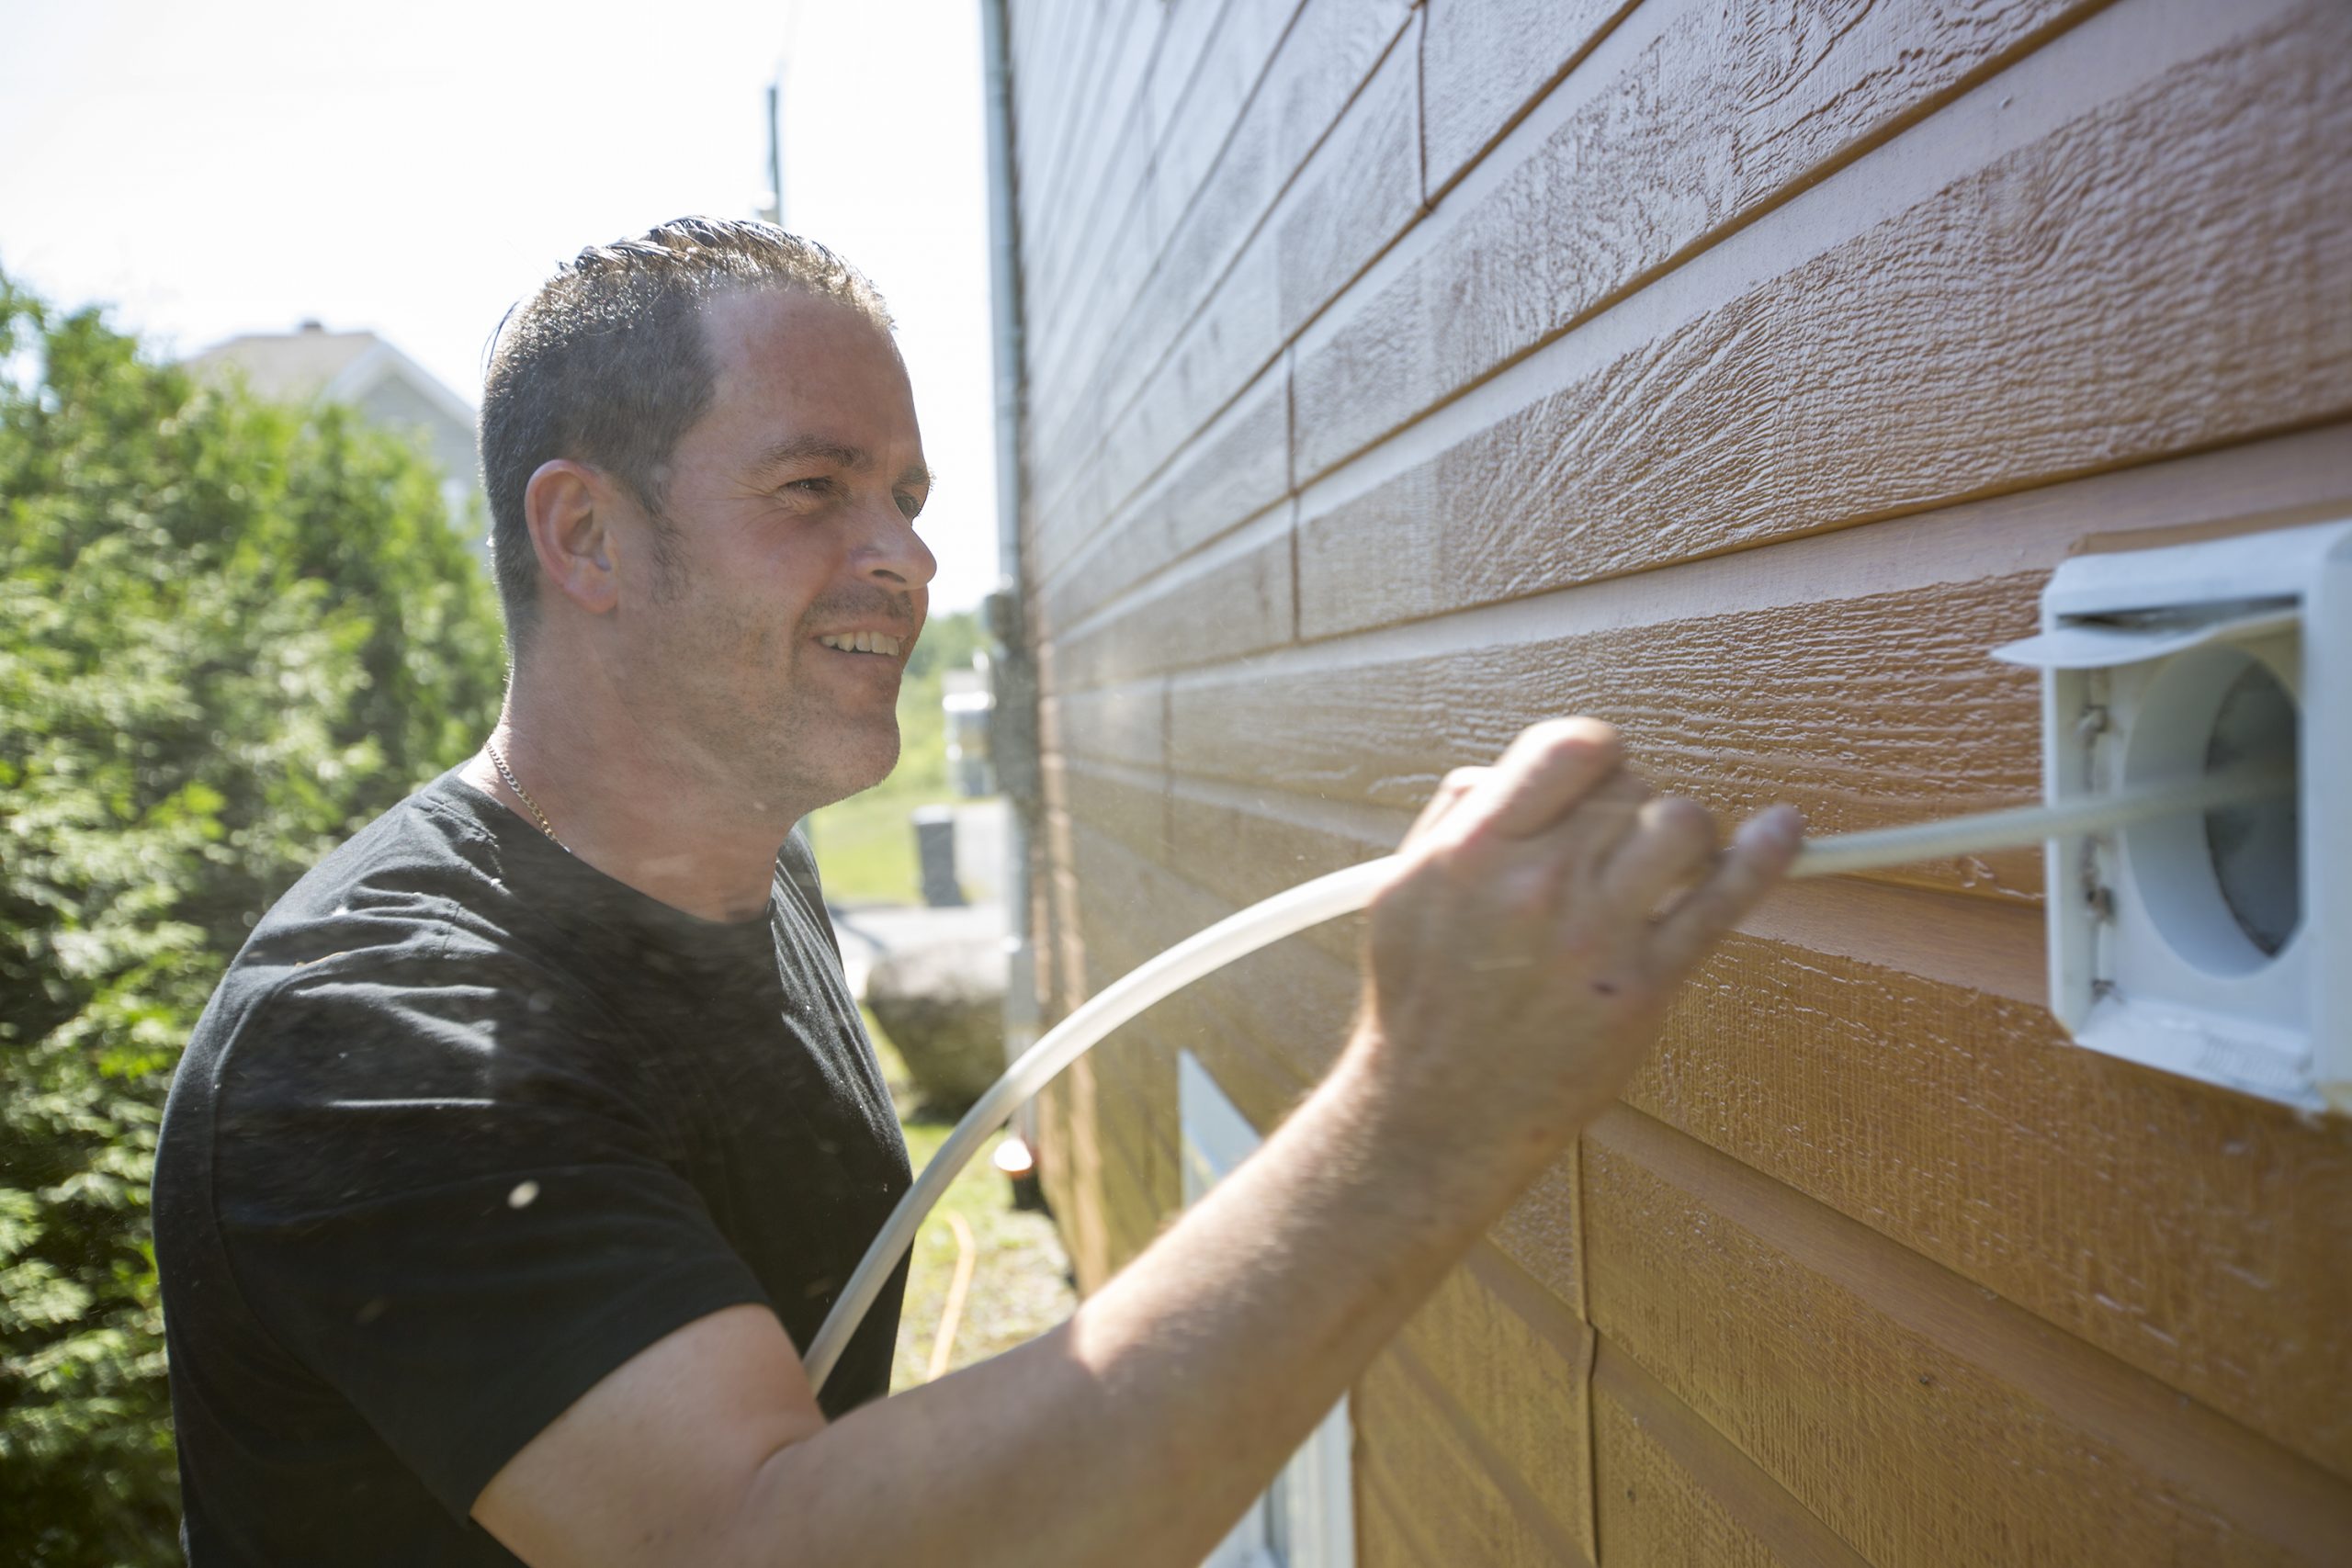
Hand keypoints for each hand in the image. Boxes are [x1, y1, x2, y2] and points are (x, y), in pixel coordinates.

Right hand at [1352, 719, 1799, 1178]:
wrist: (1439, 1114)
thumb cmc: (1424, 1002)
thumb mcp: (1401, 892)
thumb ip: (1454, 819)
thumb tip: (1507, 770)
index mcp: (1472, 850)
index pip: (1570, 747)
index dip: (1596, 752)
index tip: (1599, 777)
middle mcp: (1537, 884)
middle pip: (1631, 787)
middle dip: (1630, 806)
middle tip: (1611, 851)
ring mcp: (1595, 935)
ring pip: (1682, 826)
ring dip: (1681, 836)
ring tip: (1659, 869)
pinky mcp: (1643, 986)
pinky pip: (1722, 901)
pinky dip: (1764, 856)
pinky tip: (1784, 831)